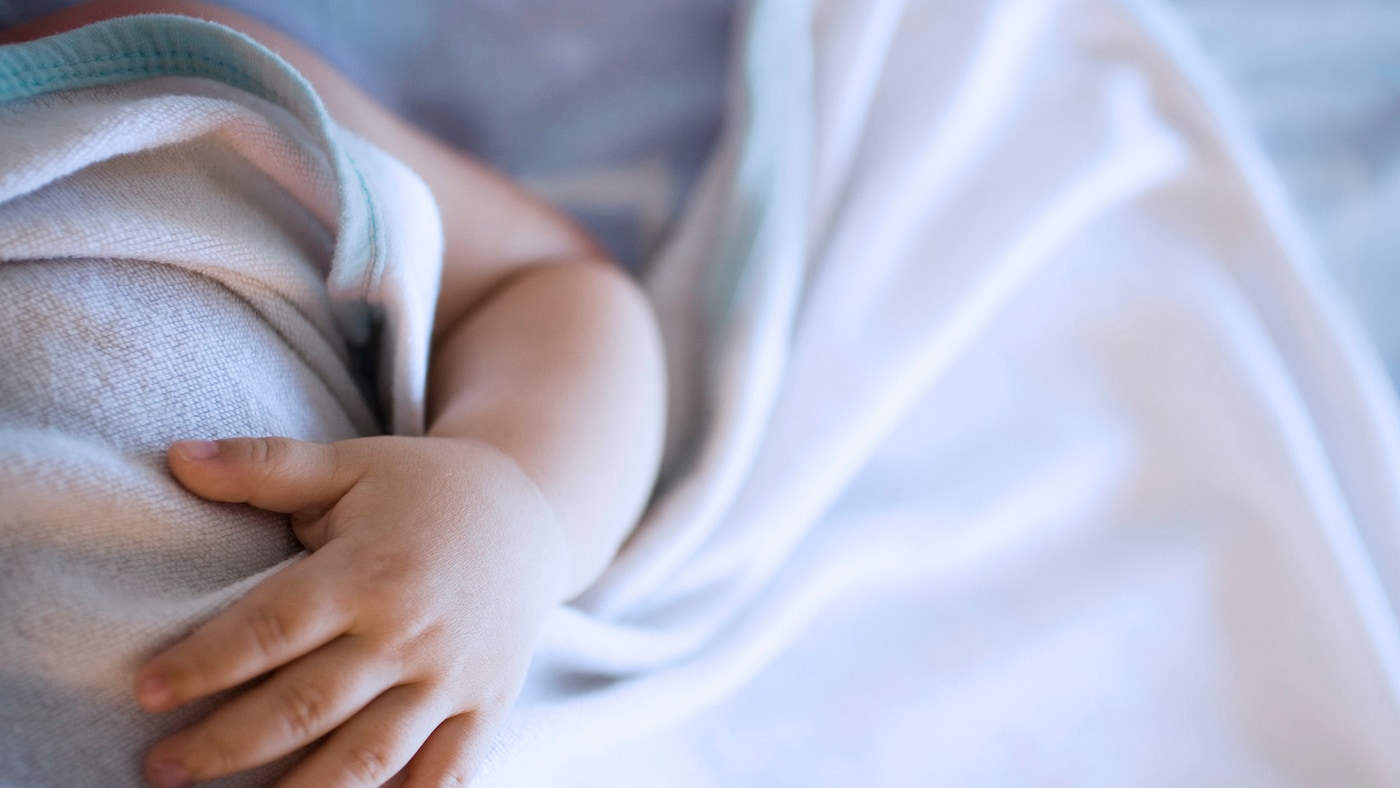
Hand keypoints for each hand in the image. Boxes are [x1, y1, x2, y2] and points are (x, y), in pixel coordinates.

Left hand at [135, 435, 569, 786]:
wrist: (533, 512)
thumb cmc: (425, 488)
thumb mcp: (350, 464)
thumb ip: (264, 465)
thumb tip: (176, 457)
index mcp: (372, 570)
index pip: (274, 627)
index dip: (205, 663)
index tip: (147, 690)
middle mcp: (412, 632)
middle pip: (306, 705)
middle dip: (224, 744)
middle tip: (160, 767)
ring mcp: (452, 678)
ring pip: (367, 757)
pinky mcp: (484, 706)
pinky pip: (444, 775)